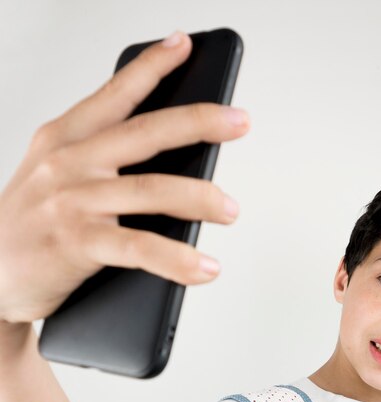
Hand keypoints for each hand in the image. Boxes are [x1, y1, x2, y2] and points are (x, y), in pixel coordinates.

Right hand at [0, 31, 249, 323]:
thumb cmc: (31, 225)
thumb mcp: (55, 178)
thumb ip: (100, 162)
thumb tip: (174, 170)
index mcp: (63, 139)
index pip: (114, 95)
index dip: (151, 67)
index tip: (185, 45)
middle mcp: (68, 162)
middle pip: (146, 133)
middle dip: (198, 122)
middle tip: (240, 121)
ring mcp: (72, 201)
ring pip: (150, 190)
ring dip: (200, 198)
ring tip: (231, 209)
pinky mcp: (76, 242)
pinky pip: (139, 247)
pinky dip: (177, 259)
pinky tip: (205, 267)